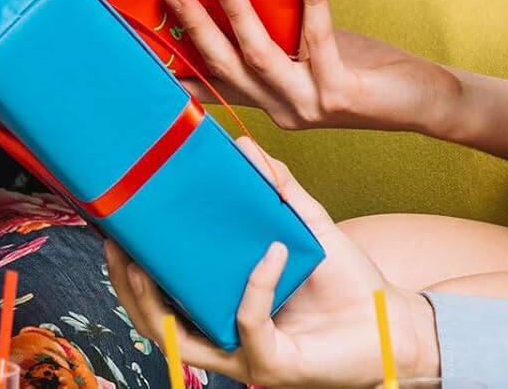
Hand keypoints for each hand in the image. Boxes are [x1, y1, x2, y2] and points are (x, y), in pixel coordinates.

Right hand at [107, 140, 440, 385]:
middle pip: (152, 320)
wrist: (395, 325)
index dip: (126, 266)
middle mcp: (224, 333)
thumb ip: (275, 187)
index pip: (157, 293)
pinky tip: (271, 254)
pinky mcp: (273, 364)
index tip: (112, 223)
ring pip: (179, 336)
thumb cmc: (346, 284)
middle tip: (118, 242)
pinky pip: (247, 324)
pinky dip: (254, 286)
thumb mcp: (303, 224)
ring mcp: (244, 354)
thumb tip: (242, 143)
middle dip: (126, 283)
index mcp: (219, 301)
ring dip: (156, 298)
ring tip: (149, 260)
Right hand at [165, 0, 462, 135]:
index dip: (174, 64)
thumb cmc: (360, 66)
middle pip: (224, 66)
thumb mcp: (304, 50)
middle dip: (193, 26)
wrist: (422, 100)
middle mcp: (280, 111)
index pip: (212, 81)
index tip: (141, 41)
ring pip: (259, 56)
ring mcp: (307, 107)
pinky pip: (316, 39)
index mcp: (266, 101)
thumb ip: (271, 32)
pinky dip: (310, 0)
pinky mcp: (339, 96)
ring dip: (236, 12)